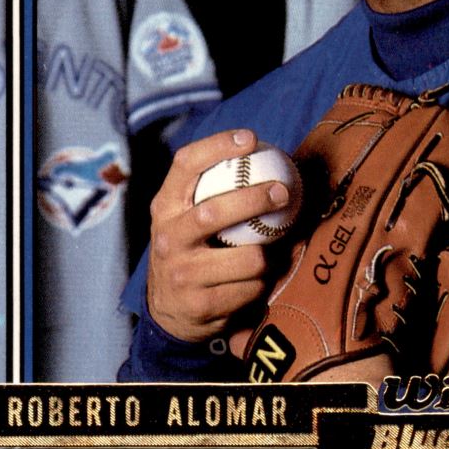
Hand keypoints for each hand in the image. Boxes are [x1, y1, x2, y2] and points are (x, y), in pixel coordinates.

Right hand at [147, 129, 291, 342]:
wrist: (167, 310)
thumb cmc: (189, 249)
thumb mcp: (185, 218)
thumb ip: (211, 191)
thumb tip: (266, 157)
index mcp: (165, 207)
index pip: (185, 165)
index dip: (217, 146)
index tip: (250, 138)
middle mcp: (169, 238)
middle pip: (214, 212)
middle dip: (254, 199)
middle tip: (283, 192)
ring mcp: (183, 274)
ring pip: (247, 258)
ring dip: (268, 255)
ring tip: (272, 251)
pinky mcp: (202, 305)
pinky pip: (252, 288)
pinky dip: (262, 283)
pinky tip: (258, 279)